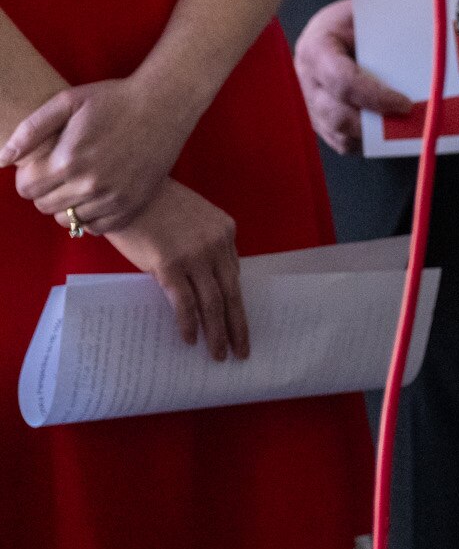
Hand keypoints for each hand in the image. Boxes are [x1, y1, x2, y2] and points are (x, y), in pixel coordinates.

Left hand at [6, 73, 200, 235]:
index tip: (45, 163)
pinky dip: (92, 216)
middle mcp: (90, 185)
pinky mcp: (133, 205)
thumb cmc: (114, 98)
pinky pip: (97, 227)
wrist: (166, 103)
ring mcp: (113, 198)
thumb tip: (1, 160)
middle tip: (64, 170)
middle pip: (44, 206)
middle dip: (46, 189)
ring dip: (68, 204)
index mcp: (68, 160)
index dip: (30, 175)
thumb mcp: (68, 101)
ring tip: (82, 181)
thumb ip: (29, 130)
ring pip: (69, 220)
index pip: (25, 189)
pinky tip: (98, 194)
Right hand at [104, 180, 247, 360]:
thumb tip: (205, 283)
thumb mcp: (193, 222)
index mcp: (226, 232)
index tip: (238, 323)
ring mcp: (195, 255)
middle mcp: (217, 244)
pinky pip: (185, 302)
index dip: (235, 303)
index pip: (234, 276)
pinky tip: (191, 340)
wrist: (127, 194)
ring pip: (212, 302)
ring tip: (219, 354)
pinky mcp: (170, 266)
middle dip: (237, 325)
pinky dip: (189, 323)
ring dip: (216, 332)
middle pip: (231, 293)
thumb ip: (204, 248)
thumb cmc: (157, 208)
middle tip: (241, 351)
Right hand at [294, 0, 410, 154]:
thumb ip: (387, 28)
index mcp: (317, 49)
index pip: (342, 81)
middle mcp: (307, 80)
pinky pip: (340, 142)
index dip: (374, 97)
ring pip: (338, 134)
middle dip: (375, 124)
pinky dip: (365, 142)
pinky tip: (387, 131)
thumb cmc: (353, 19)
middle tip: (409, 120)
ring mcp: (310, 103)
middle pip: (337, 115)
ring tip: (402, 128)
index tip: (405, 103)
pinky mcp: (318, 119)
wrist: (333, 26)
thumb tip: (430, 41)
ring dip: (372, 136)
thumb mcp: (365, 12)